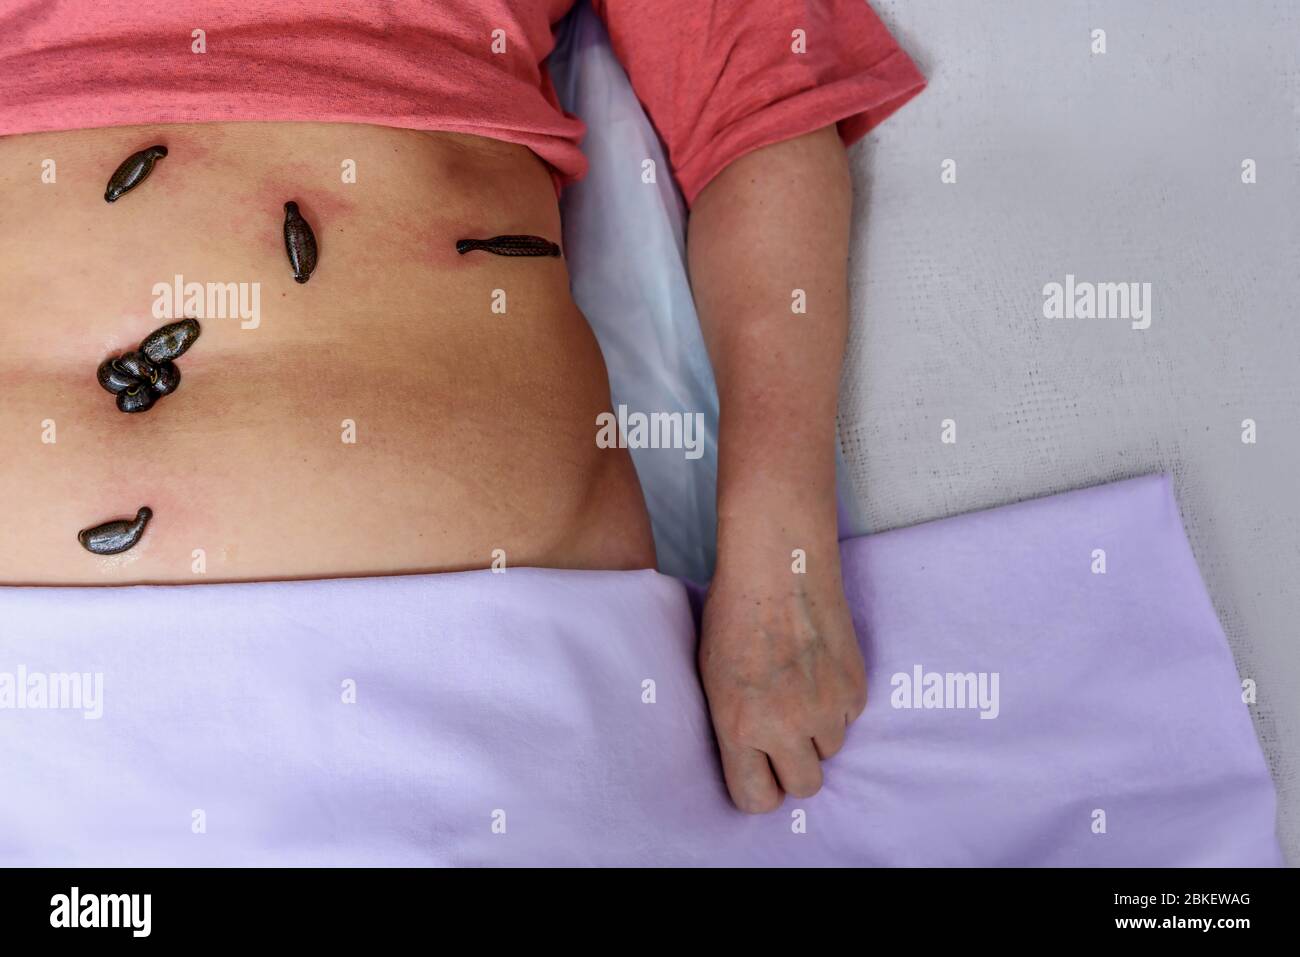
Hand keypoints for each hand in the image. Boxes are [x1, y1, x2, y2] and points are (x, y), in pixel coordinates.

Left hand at [698, 536, 866, 812]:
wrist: (778, 567)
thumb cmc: (733, 614)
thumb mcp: (712, 677)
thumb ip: (732, 725)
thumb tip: (749, 760)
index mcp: (738, 726)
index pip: (757, 800)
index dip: (759, 789)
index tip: (759, 773)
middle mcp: (784, 726)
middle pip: (804, 787)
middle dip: (794, 768)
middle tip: (784, 738)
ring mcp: (825, 709)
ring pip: (830, 750)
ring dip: (817, 731)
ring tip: (798, 689)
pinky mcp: (855, 689)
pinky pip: (848, 716)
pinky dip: (836, 702)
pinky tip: (817, 667)